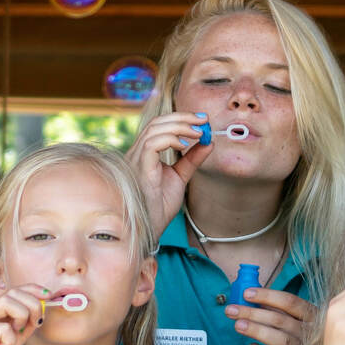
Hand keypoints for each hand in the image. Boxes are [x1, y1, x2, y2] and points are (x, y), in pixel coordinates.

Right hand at [0, 284, 46, 344]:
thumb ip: (21, 334)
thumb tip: (39, 319)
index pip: (17, 291)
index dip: (34, 290)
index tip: (48, 297)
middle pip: (14, 291)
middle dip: (33, 303)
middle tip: (36, 322)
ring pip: (7, 301)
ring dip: (22, 315)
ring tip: (19, 332)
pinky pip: (1, 327)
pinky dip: (9, 338)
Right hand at [127, 112, 214, 228]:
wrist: (152, 227)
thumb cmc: (160, 206)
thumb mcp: (181, 176)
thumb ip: (192, 159)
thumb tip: (209, 142)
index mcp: (144, 153)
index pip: (159, 125)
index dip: (180, 118)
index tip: (202, 119)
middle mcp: (136, 153)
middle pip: (156, 122)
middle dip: (182, 117)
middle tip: (203, 120)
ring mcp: (136, 160)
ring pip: (154, 130)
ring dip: (179, 126)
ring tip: (199, 132)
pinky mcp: (140, 169)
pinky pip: (151, 144)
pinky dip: (169, 139)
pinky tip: (184, 145)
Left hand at [228, 287, 316, 344]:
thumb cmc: (308, 341)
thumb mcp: (302, 322)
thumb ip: (282, 311)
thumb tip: (253, 298)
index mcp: (314, 316)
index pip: (291, 302)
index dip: (268, 296)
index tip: (247, 293)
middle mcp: (313, 334)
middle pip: (281, 320)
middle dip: (253, 313)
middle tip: (231, 310)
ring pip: (282, 341)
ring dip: (258, 331)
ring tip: (238, 325)